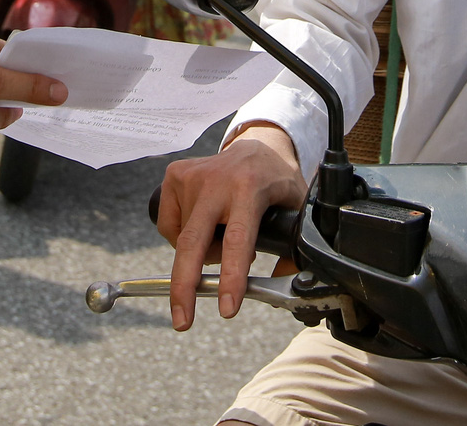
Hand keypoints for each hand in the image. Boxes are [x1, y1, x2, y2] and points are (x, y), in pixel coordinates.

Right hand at [157, 125, 304, 329]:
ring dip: (201, 255)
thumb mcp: (297, 207)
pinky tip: (203, 224)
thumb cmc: (276, 180)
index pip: (238, 239)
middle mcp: (217, 181)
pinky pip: (169, 227)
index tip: (228, 307)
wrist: (256, 145)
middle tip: (183, 321)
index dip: (232, 276)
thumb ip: (294, 244)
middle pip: (194, 243)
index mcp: (250, 188)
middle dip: (185, 286)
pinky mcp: (174, 175)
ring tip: (222, 237)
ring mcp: (192, 176)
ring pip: (184, 241)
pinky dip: (183, 239)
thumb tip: (285, 282)